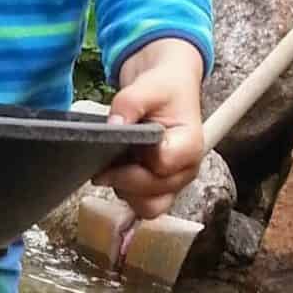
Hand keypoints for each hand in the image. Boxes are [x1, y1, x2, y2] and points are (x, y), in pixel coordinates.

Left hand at [99, 38, 205, 216]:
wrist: (166, 87)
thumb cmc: (165, 88)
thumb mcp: (148, 85)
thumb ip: (129, 103)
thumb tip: (112, 126)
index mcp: (189, 144)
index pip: (163, 166)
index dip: (138, 160)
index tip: (122, 147)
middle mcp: (185, 169)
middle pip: (155, 193)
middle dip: (124, 180)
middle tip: (103, 164)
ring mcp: (172, 182)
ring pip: (149, 207)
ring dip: (125, 191)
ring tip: (113, 168)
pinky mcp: (158, 188)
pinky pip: (142, 205)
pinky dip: (125, 194)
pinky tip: (117, 173)